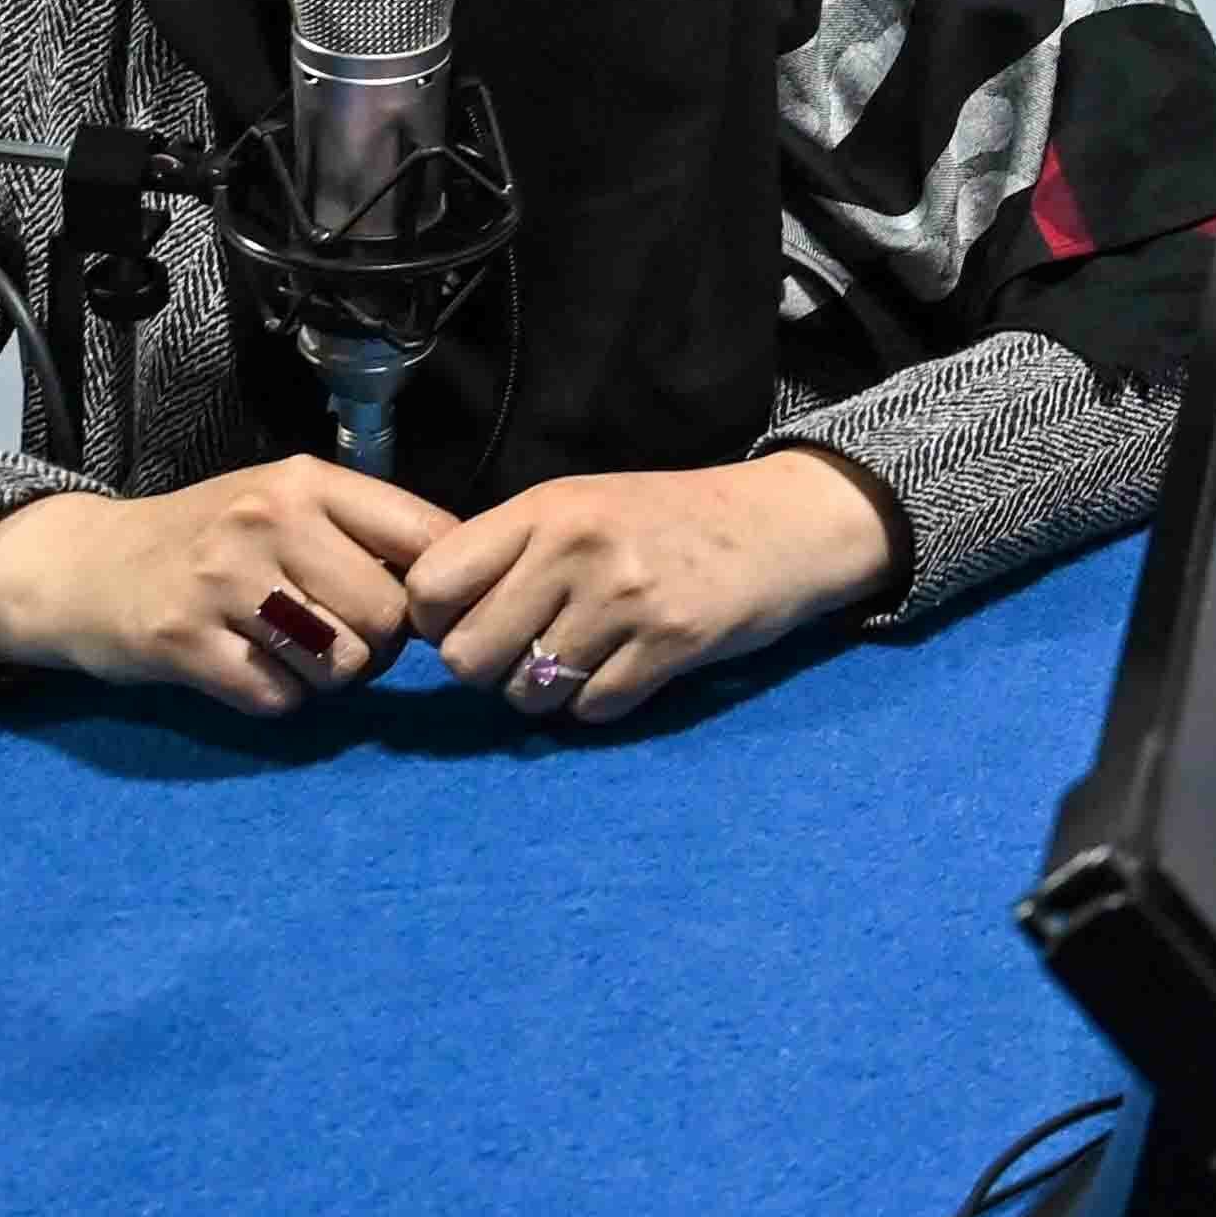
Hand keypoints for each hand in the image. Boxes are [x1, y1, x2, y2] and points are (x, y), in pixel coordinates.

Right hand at [0, 457, 451, 713]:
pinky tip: (246, 667)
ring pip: (342, 664)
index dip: (440, 589)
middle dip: (380, 644)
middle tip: (341, 638)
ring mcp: (222, 582)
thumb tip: (458, 591)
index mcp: (308, 483)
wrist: (82, 566)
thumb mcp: (286, 506)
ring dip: (329, 676)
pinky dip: (275, 697)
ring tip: (292, 651)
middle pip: (389, 615)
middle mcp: (268, 522)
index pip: (428, 537)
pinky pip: (279, 698)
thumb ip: (366, 535)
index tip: (416, 609)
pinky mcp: (183, 643)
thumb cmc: (208, 540)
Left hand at [404, 451, 894, 726]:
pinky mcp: (672, 643)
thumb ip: (511, 552)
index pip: (432, 586)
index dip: (439, 622)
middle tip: (528, 653)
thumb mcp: (582, 507)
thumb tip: (434, 625)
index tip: (473, 622)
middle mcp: (577, 548)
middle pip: (469, 656)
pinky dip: (598, 706)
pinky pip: (592, 709)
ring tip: (582, 661)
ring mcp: (626, 597)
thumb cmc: (669, 520)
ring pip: (528, 692)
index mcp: (544, 508)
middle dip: (490, 671)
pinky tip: (625, 672)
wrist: (783, 523)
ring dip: (546, 694)